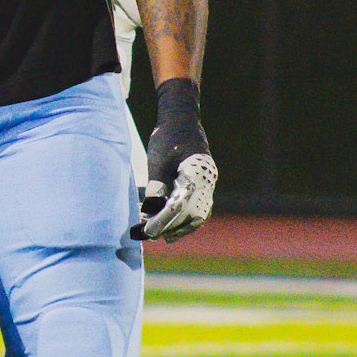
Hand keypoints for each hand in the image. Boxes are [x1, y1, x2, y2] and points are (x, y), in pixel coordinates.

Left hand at [133, 77, 217, 240]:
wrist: (182, 120)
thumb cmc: (168, 138)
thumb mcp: (158, 161)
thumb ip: (156, 186)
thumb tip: (150, 212)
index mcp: (196, 172)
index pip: (180, 204)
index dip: (163, 219)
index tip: (148, 228)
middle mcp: (207, 180)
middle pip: (191, 213)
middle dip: (170, 226)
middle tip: (149, 234)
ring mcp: (209, 183)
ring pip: (198, 214)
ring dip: (180, 227)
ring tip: (160, 235)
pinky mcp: (205, 185)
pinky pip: (200, 209)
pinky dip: (186, 221)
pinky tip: (172, 230)